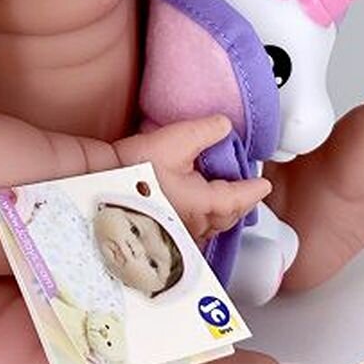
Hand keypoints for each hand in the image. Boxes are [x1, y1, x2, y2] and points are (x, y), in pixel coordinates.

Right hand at [114, 116, 271, 245]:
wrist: (99, 188)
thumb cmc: (132, 170)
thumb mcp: (174, 141)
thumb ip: (204, 132)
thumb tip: (224, 126)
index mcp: (202, 205)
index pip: (238, 198)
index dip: (253, 190)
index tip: (264, 184)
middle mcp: (193, 226)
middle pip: (226, 217)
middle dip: (239, 205)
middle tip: (248, 193)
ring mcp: (176, 236)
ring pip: (209, 228)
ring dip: (220, 215)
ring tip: (225, 202)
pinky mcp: (161, 237)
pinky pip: (191, 233)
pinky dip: (201, 222)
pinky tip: (195, 214)